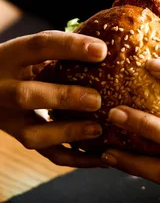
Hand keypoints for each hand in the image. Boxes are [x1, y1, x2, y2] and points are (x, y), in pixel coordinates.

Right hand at [0, 30, 107, 167]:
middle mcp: (2, 89)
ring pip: (32, 134)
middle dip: (62, 98)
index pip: (38, 47)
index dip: (70, 47)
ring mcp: (8, 119)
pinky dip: (76, 158)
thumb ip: (61, 46)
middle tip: (96, 99)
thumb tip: (106, 43)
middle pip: (25, 96)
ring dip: (67, 133)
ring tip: (98, 130)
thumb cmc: (22, 62)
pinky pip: (48, 155)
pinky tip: (102, 157)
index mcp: (10, 56)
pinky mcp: (21, 138)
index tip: (102, 51)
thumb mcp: (31, 50)